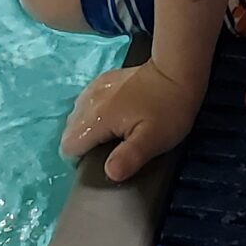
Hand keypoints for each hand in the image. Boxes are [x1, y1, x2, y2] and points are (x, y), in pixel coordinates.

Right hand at [60, 61, 200, 183]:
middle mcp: (88, 101)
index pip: (68, 146)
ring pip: (77, 116)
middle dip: (85, 144)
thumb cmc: (167, 110)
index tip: (105, 158)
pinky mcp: (103, 80)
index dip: (82, 159)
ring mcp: (94, 87)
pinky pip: (87, 102)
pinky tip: (117, 113)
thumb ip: (128, 158)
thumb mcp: (153, 140)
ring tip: (116, 131)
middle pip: (70, 132)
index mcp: (97, 118)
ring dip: (89, 128)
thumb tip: (109, 173)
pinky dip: (95, 113)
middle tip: (114, 146)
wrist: (177, 72)